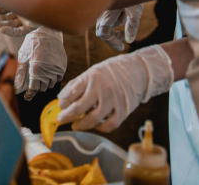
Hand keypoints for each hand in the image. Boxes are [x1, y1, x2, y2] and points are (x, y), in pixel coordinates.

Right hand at [0, 2, 36, 37]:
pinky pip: (20, 31)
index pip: (3, 10)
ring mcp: (27, 18)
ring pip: (11, 24)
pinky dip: (10, 31)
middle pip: (6, 18)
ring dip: (0, 25)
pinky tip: (2, 29)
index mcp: (17, 2)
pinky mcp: (32, 26)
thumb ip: (0, 2)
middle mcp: (22, 11)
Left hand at [15, 29, 66, 99]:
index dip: (30, 94)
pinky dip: (52, 78)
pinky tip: (47, 72)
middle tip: (32, 82)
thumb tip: (17, 88)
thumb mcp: (23, 57)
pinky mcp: (62, 66)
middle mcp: (48, 71)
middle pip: (42, 88)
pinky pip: (58, 78)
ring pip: (50, 84)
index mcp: (36, 70)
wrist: (47, 32)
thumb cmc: (32, 43)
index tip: (27, 97)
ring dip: (44, 83)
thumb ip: (20, 74)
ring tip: (39, 76)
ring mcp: (56, 69)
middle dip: (36, 87)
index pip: (34, 89)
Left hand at [57, 44, 173, 132]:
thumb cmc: (110, 72)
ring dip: (81, 125)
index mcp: (92, 77)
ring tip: (75, 125)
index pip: (72, 92)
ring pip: (93, 119)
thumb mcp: (92, 72)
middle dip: (67, 116)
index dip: (64, 102)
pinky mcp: (123, 111)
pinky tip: (95, 125)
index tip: (61, 106)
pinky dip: (100, 128)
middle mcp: (102, 89)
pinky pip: (109, 125)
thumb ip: (77, 84)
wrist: (137, 71)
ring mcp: (114, 101)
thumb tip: (61, 98)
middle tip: (61, 120)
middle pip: (79, 108)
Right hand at [96, 5, 143, 50]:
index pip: (103, 33)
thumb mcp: (135, 12)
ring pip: (104, 25)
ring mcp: (103, 9)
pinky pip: (106, 19)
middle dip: (112, 38)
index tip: (122, 47)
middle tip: (122, 44)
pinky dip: (114, 22)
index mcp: (107, 14)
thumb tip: (130, 41)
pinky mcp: (106, 7)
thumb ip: (132, 27)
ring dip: (113, 29)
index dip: (112, 42)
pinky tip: (123, 16)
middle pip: (101, 31)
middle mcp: (102, 12)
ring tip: (126, 24)